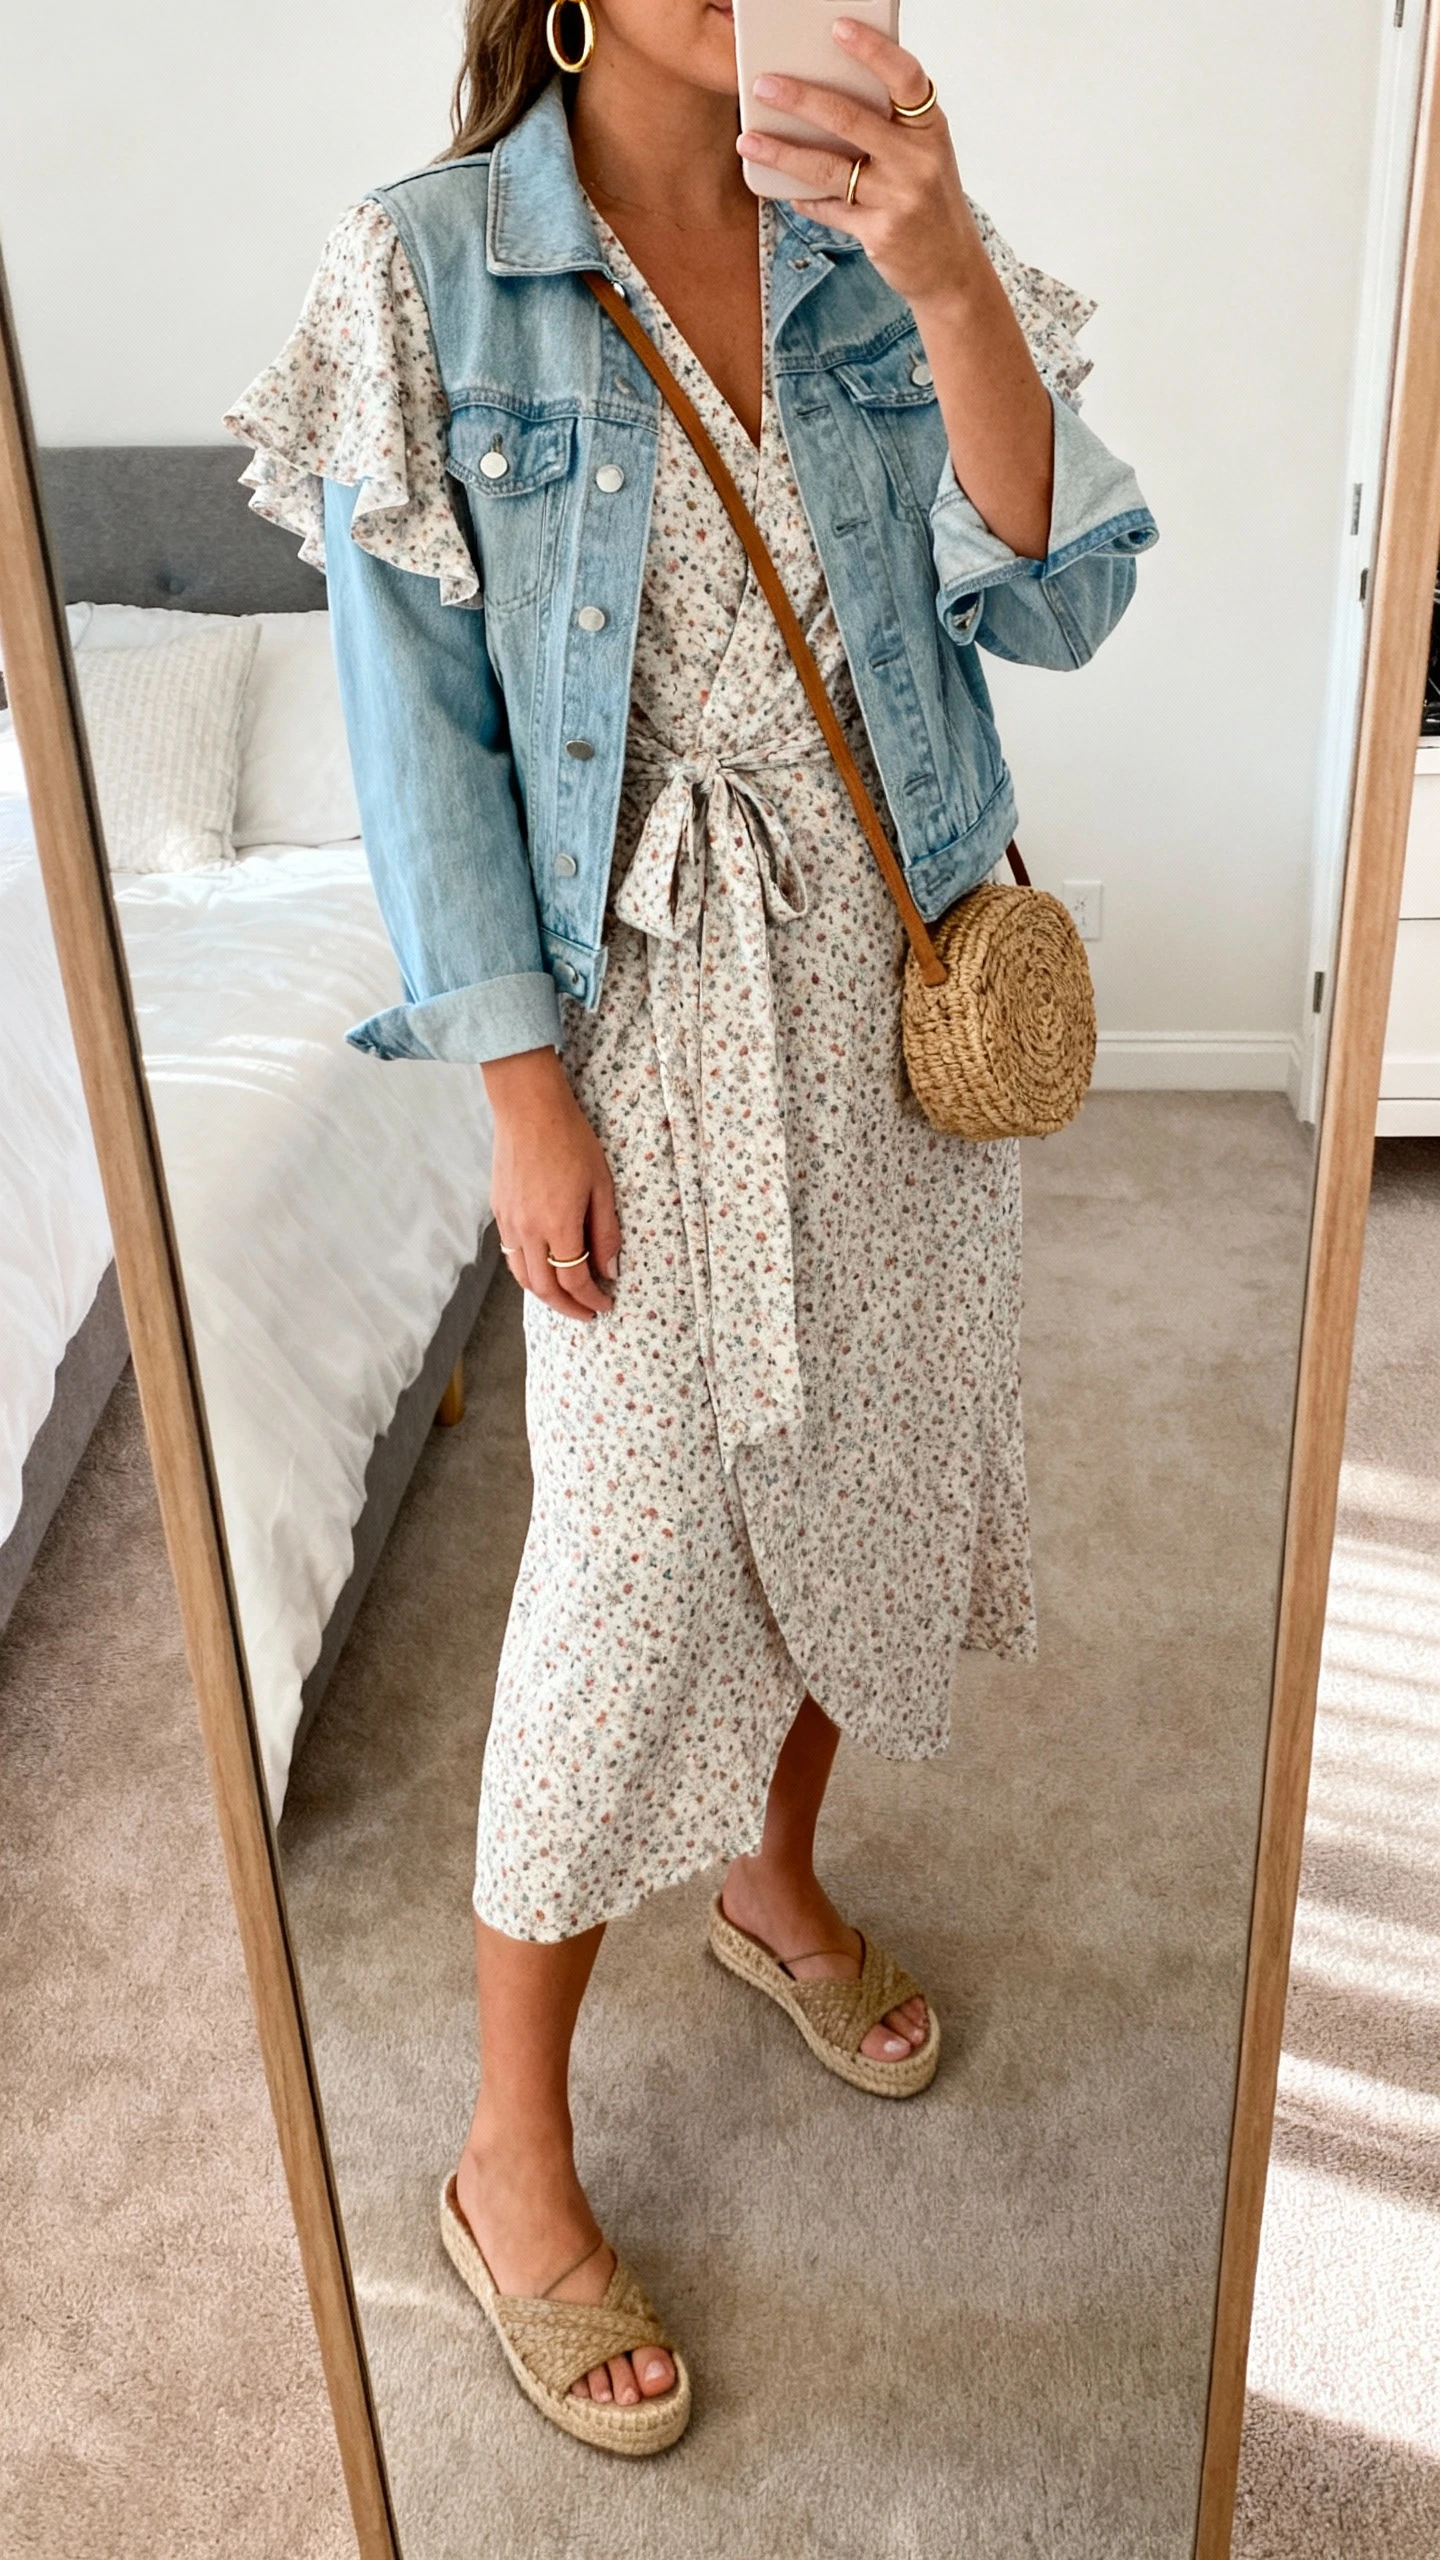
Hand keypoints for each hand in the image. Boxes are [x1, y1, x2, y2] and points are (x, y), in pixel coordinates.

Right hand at [483, 1048, 620, 1321]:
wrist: (528, 1109)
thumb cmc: (571, 1140)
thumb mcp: (602, 1185)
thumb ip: (605, 1232)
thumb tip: (609, 1270)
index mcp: (558, 1224)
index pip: (574, 1280)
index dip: (591, 1299)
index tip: (605, 1304)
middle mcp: (528, 1230)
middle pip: (545, 1288)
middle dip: (567, 1307)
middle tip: (586, 1313)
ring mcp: (509, 1222)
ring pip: (522, 1277)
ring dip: (544, 1296)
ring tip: (565, 1300)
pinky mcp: (499, 1211)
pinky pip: (510, 1255)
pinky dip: (527, 1273)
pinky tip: (542, 1270)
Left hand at [737, 18, 985, 313]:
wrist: (951, 267)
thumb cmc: (930, 201)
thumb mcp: (924, 154)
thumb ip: (891, 125)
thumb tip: (827, 93)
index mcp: (931, 128)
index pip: (905, 76)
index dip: (872, 50)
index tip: (837, 28)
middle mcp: (918, 160)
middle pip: (849, 119)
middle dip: (799, 99)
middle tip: (764, 86)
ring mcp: (899, 198)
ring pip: (827, 168)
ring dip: (782, 153)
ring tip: (750, 141)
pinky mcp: (879, 233)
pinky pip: (829, 208)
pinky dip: (804, 199)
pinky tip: (784, 191)